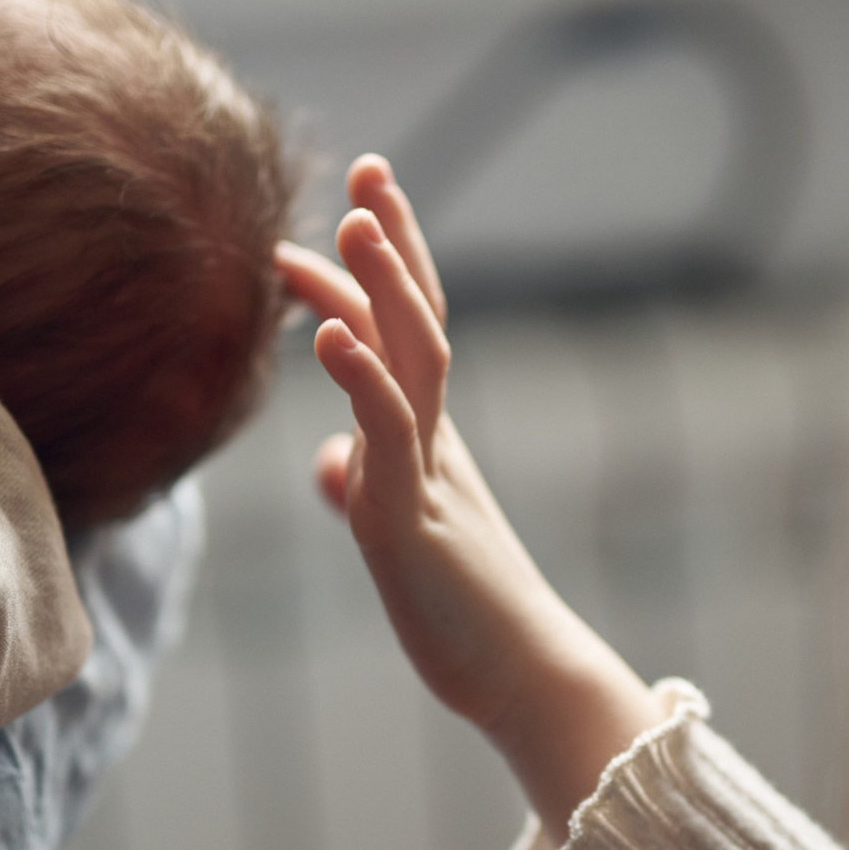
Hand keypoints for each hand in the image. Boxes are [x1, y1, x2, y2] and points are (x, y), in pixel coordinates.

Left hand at [276, 156, 661, 833]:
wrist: (523, 683)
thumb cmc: (466, 620)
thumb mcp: (399, 538)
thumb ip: (363, 487)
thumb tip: (325, 464)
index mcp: (430, 443)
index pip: (405, 333)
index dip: (378, 268)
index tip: (340, 212)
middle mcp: (435, 443)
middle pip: (417, 318)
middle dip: (390, 241)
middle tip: (367, 167)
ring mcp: (428, 476)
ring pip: (413, 359)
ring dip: (382, 287)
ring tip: (351, 222)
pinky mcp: (412, 522)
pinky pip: (388, 435)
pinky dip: (361, 378)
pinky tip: (328, 334)